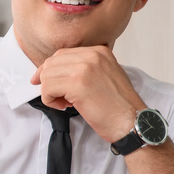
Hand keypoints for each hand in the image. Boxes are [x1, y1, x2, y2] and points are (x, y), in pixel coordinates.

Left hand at [29, 45, 143, 142]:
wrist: (132, 121)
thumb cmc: (118, 106)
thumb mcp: (105, 76)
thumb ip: (85, 69)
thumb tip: (58, 72)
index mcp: (99, 51)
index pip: (62, 54)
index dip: (49, 69)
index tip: (41, 80)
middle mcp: (92, 55)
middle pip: (52, 63)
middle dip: (47, 81)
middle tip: (56, 97)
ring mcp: (85, 68)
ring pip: (47, 75)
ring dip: (50, 93)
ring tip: (64, 103)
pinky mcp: (77, 83)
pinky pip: (48, 88)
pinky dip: (50, 100)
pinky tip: (64, 106)